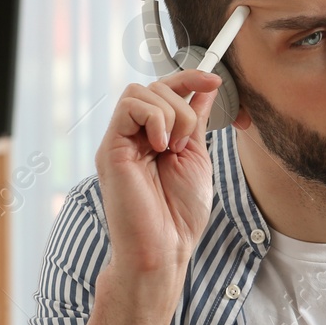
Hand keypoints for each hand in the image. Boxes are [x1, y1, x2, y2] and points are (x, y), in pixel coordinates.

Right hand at [95, 70, 223, 279]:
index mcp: (154, 137)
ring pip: (142, 91)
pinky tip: (160, 146)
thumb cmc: (179, 214)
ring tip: (172, 149)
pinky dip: (154, 119)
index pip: (166, 91)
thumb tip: (206, 89)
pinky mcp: (110, 147)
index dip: (189, 78)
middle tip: (185, 143)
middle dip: (183, 106)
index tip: (214, 80)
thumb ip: (196, 121)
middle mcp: (134, 136)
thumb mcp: (196, 156)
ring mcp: (120, 140)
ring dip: (170, 115)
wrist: (164, 247)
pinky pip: (130, 106)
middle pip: (155, 86)